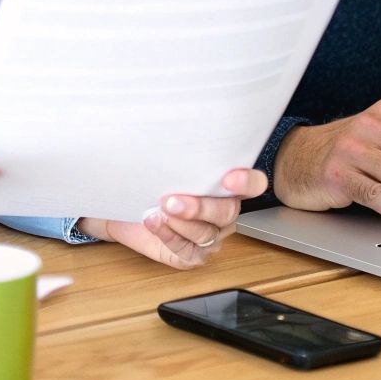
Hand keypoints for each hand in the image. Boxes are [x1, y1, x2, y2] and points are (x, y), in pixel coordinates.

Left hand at [77, 168, 266, 268]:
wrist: (127, 203)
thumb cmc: (150, 179)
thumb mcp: (162, 160)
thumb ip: (175, 150)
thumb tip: (168, 124)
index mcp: (227, 185)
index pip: (253, 184)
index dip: (247, 182)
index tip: (229, 178)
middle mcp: (224, 212)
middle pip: (227, 212)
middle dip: (201, 207)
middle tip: (172, 200)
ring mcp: (210, 236)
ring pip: (206, 233)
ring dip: (181, 222)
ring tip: (158, 211)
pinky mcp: (191, 255)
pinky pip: (187, 250)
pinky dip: (169, 235)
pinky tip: (153, 222)